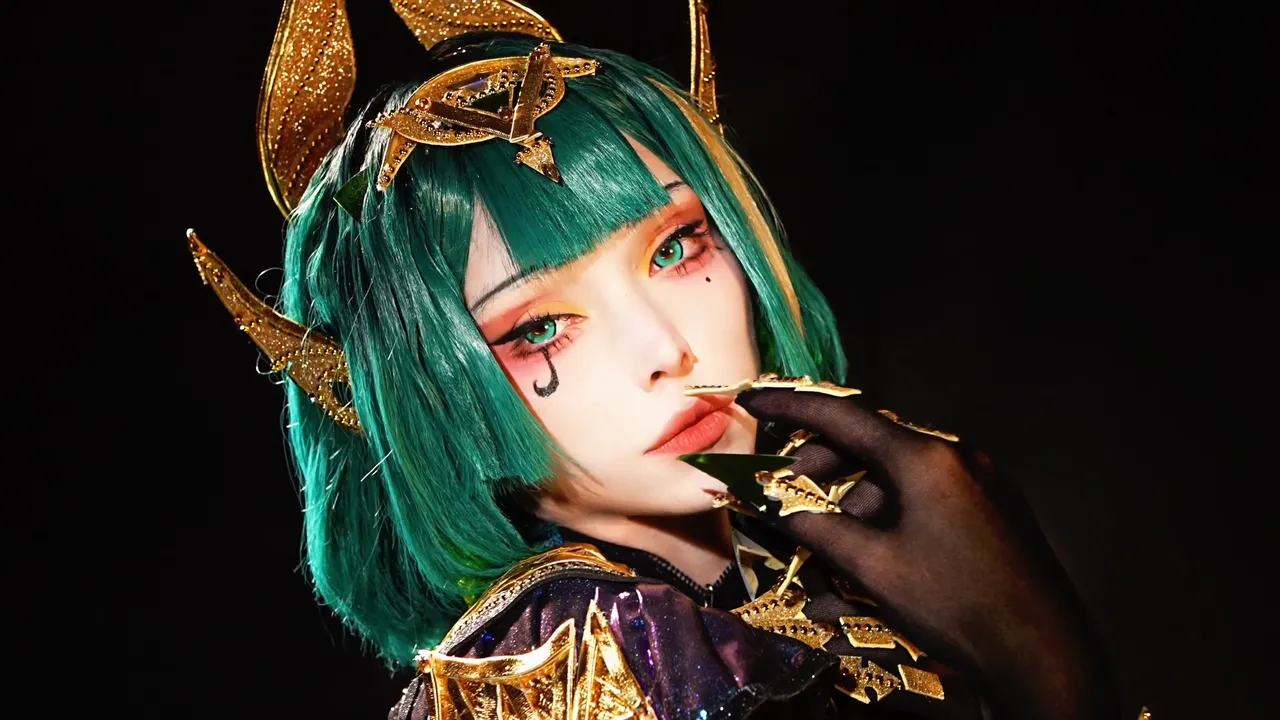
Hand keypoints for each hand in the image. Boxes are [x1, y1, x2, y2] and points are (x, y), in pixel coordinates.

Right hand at [734, 386, 1121, 719]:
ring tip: (826, 554)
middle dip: (822, 470)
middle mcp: (956, 456)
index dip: (793, 406)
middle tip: (787, 498)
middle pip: (872, 446)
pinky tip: (869, 566)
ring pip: (899, 479)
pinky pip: (928, 501)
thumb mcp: (875, 567)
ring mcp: (981, 482)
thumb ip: (820, 530)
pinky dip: (891, 522)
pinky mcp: (995, 510)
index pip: (844, 415)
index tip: (754, 398)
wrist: (1043, 651)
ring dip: (856, 508)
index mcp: (925, 457)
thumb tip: (777, 508)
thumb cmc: (955, 603)